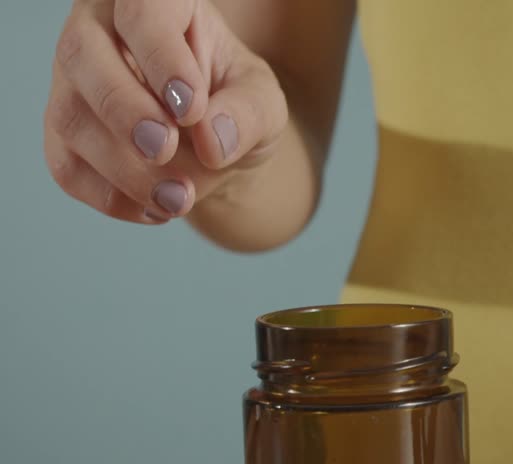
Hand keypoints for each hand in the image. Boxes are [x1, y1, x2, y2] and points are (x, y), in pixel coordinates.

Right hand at [44, 0, 286, 223]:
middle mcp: (99, 30)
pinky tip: (158, 209)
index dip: (161, 58)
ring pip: (70, 117)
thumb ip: (248, 113)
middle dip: (124, 110)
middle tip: (166, 150)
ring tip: (180, 199)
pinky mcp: (63, 135)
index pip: (141, 11)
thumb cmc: (236, 102)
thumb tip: (213, 140)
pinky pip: (68, 167)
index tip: (190, 108)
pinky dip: (113, 197)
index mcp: (154, 2)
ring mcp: (72, 82)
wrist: (215, 141)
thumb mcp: (263, 101)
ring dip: (124, 168)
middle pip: (82, 55)